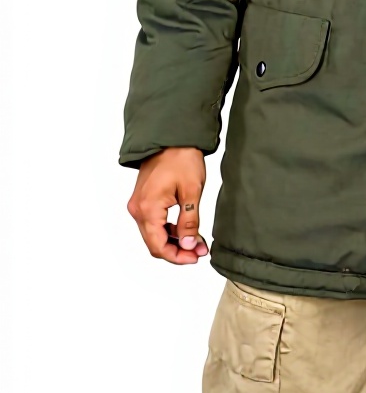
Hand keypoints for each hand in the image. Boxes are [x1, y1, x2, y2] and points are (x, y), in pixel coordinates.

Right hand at [127, 146, 208, 264]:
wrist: (171, 135)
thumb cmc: (181, 158)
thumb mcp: (191, 191)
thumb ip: (189, 221)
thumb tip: (189, 245)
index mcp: (147, 209)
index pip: (158, 246)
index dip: (177, 257)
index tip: (195, 257)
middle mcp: (138, 209)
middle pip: (155, 243)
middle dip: (178, 250)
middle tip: (199, 251)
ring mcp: (138, 204)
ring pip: (154, 233)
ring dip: (174, 240)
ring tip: (197, 241)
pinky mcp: (143, 200)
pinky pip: (154, 222)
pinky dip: (169, 229)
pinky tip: (186, 229)